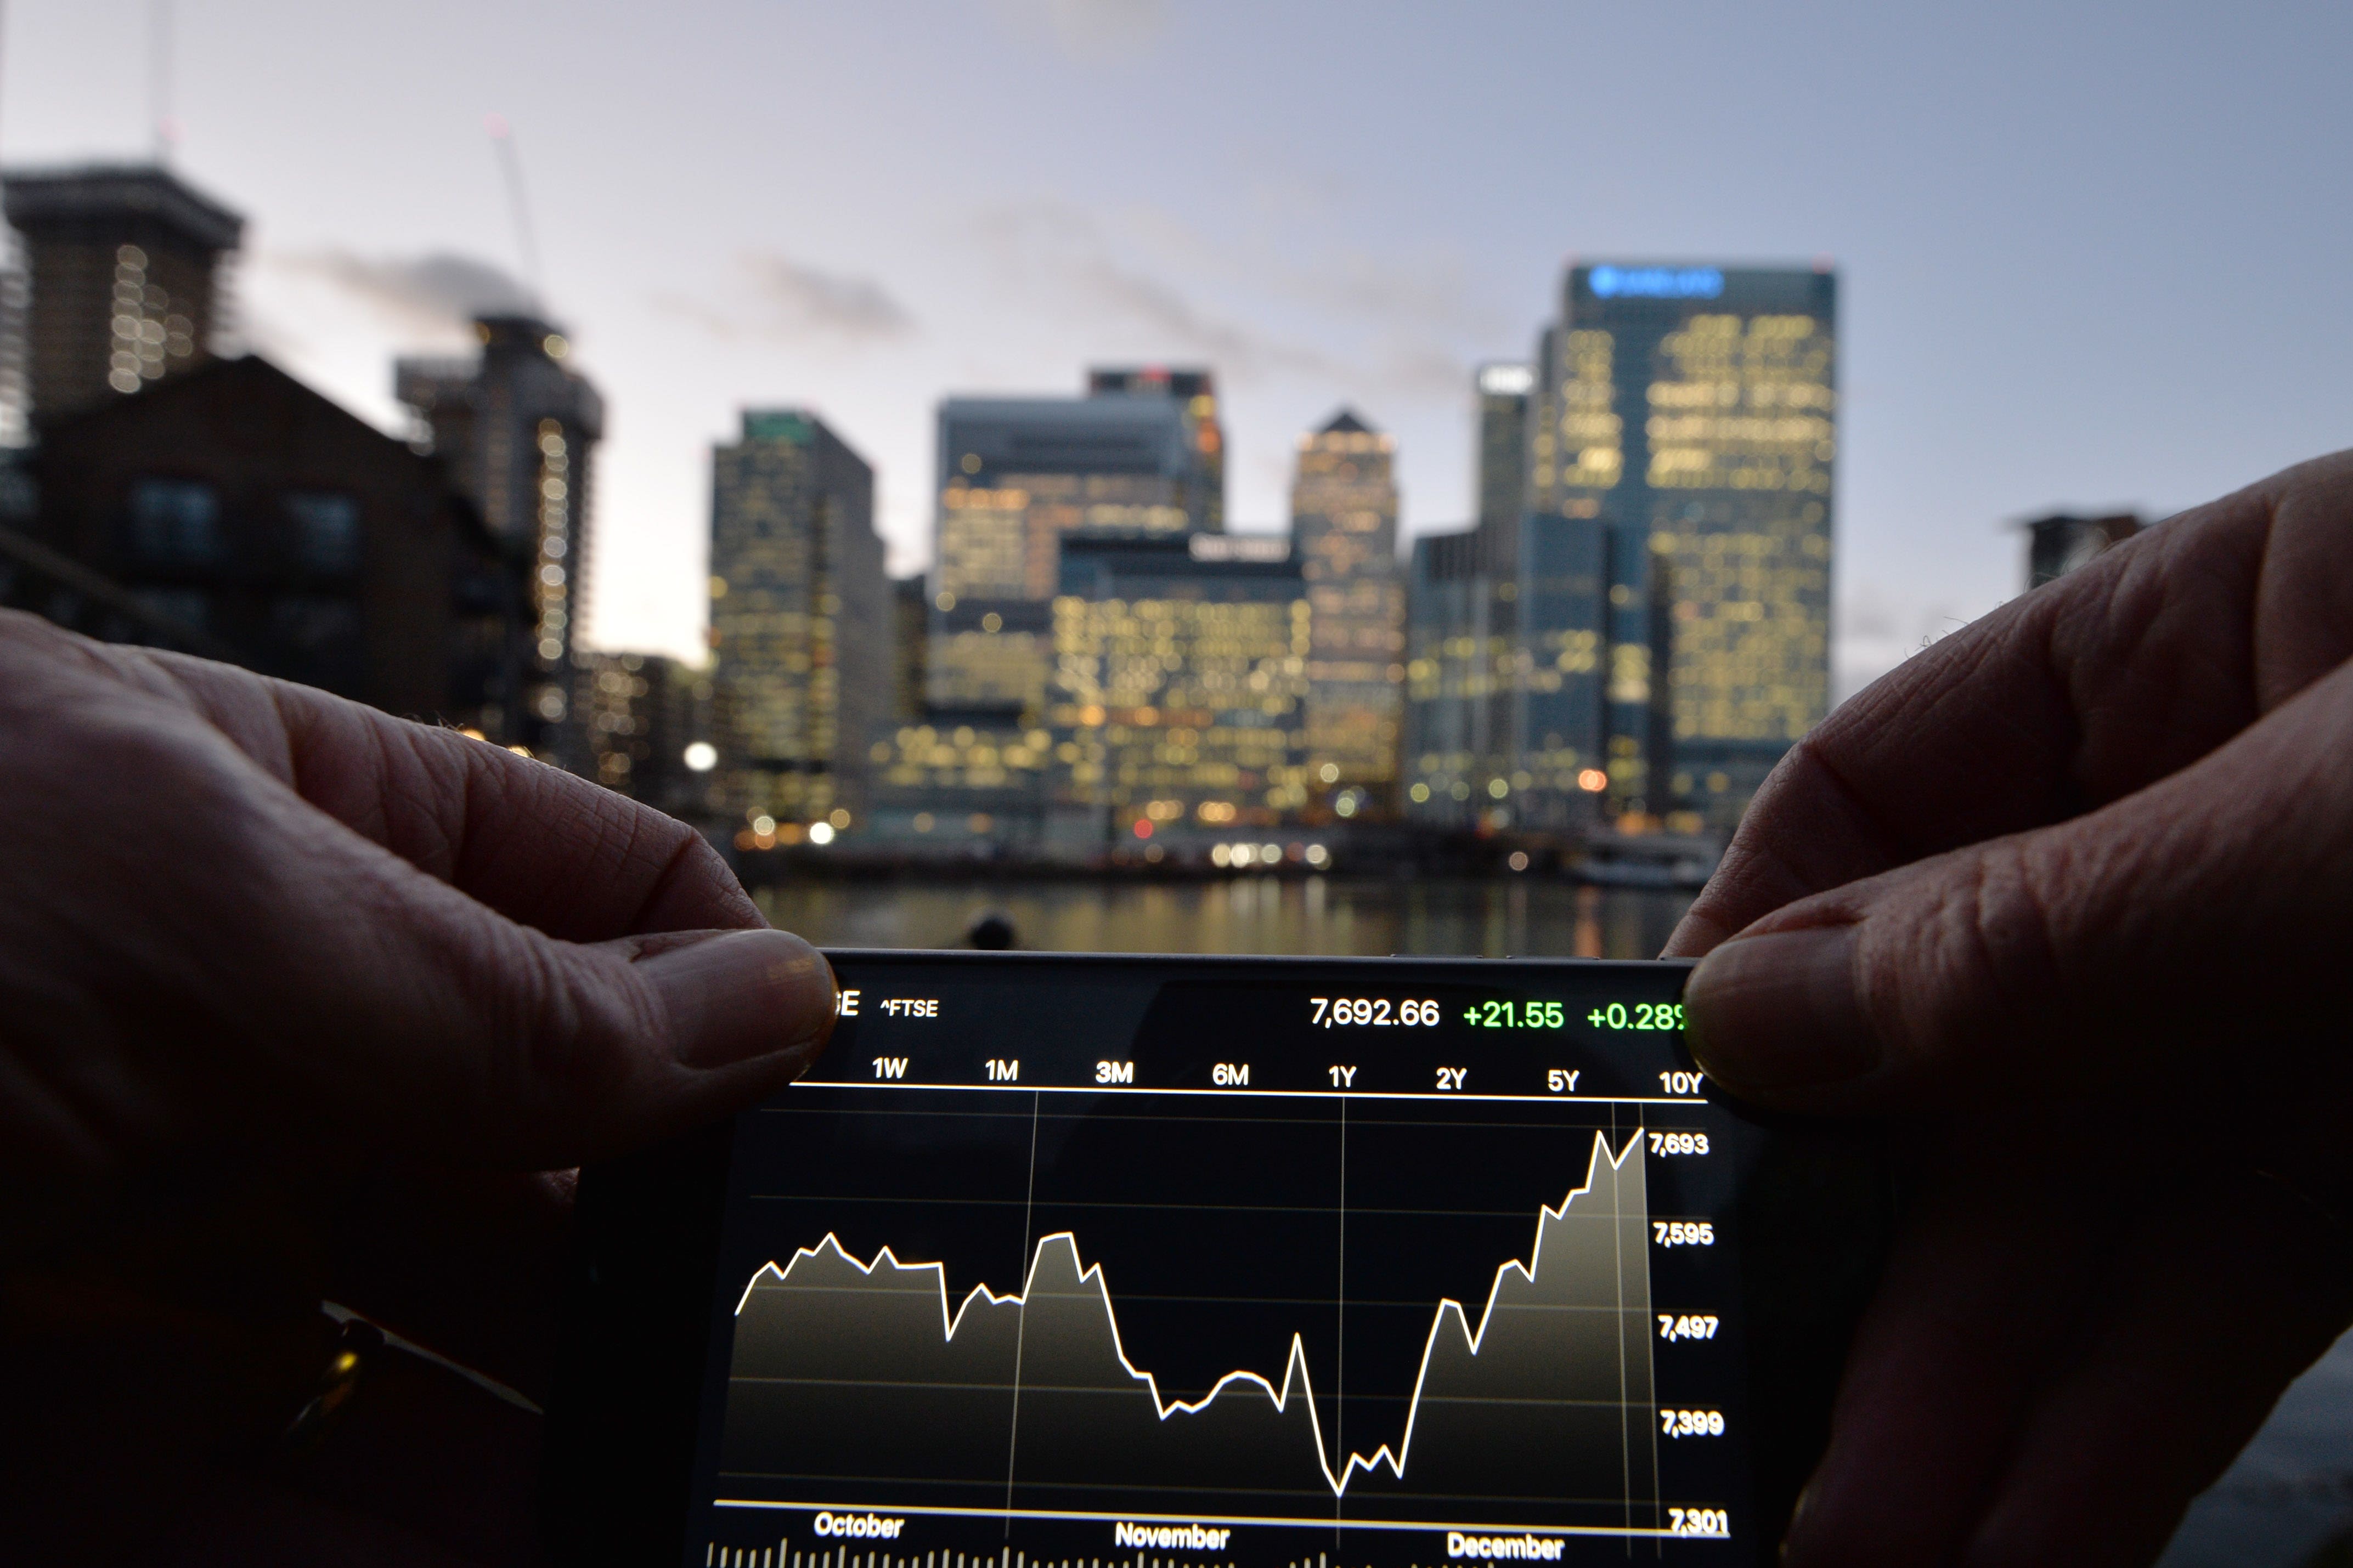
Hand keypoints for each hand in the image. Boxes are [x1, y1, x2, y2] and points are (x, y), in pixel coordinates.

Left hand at [0, 612, 836, 1560]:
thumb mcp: (198, 900)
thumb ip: (501, 981)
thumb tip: (767, 1002)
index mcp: (300, 852)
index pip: (603, 911)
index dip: (736, 1015)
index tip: (838, 1154)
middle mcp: (257, 1055)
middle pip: (537, 1177)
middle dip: (663, 1272)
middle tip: (783, 1382)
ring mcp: (167, 1262)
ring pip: (429, 1375)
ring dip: (563, 1447)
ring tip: (692, 1504)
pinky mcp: (68, 1454)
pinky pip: (277, 1526)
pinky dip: (403, 1562)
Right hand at [1666, 451, 2352, 1564]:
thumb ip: (2056, 926)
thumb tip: (1766, 1013)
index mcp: (2216, 644)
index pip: (1894, 790)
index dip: (1772, 953)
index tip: (1697, 1119)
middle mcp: (2245, 829)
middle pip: (1989, 1052)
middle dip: (1889, 1254)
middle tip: (1787, 1429)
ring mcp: (2339, 1003)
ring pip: (2111, 1208)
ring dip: (2001, 1383)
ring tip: (1888, 1541)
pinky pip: (2245, 1289)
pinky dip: (2144, 1411)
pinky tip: (2046, 1513)